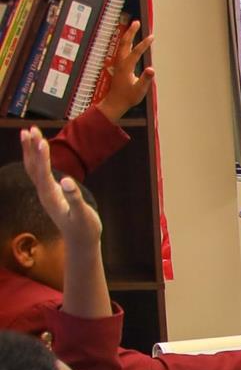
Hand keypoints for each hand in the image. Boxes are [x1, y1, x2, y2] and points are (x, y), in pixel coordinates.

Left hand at [19, 128, 101, 243]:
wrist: (80, 241)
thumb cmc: (85, 228)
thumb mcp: (83, 215)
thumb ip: (75, 198)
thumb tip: (67, 181)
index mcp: (51, 196)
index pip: (43, 172)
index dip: (42, 156)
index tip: (42, 140)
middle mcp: (44, 193)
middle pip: (33, 166)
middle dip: (31, 147)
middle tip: (31, 129)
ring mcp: (45, 192)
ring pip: (32, 167)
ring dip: (29, 150)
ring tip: (27, 133)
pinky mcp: (49, 192)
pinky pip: (38, 171)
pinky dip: (35, 158)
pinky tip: (37, 150)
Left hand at [93, 20, 154, 121]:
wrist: (116, 102)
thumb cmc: (128, 97)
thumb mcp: (140, 89)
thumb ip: (146, 79)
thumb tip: (152, 69)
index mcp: (126, 66)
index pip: (136, 52)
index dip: (144, 44)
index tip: (152, 37)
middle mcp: (121, 62)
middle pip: (125, 43)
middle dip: (131, 32)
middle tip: (137, 22)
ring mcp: (119, 62)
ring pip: (122, 44)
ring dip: (128, 34)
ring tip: (134, 27)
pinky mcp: (119, 64)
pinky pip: (122, 49)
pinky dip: (126, 41)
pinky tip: (129, 40)